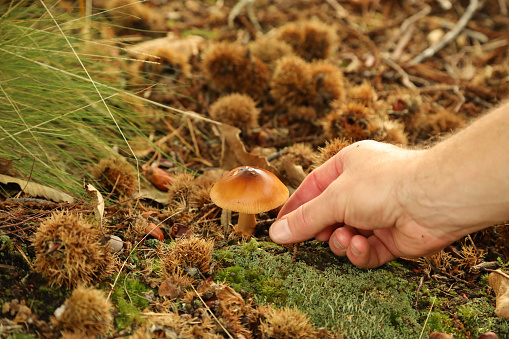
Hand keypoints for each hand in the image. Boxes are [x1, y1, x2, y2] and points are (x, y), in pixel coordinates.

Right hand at [269, 140, 458, 267]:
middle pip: (327, 215)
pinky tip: (362, 245)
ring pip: (344, 235)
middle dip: (321, 229)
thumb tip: (277, 233)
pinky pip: (365, 250)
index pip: (312, 188)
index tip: (279, 228)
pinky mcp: (391, 237)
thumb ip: (306, 218)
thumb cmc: (384, 184)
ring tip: (346, 237)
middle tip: (317, 235)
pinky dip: (360, 251)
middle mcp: (362, 188)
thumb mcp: (335, 198)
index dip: (295, 208)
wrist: (434, 199)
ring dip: (341, 241)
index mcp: (348, 165)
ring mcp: (377, 213)